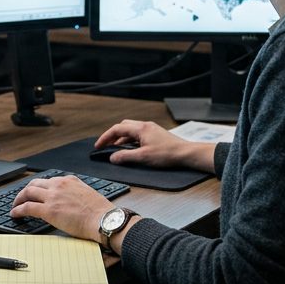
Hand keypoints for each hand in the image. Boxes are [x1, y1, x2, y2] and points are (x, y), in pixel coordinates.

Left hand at [9, 175, 114, 242]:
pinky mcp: (48, 210)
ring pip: (28, 192)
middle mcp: (59, 185)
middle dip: (26, 191)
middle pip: (35, 184)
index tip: (36, 193)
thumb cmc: (99, 212)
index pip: (49, 181)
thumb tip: (68, 201)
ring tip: (15, 205)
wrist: (102, 219)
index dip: (39, 188)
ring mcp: (52, 196)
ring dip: (19, 199)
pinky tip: (15, 214)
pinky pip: (27, 207)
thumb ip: (75, 193)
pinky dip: (18, 210)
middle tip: (22, 198)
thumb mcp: (87, 193)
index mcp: (69, 180)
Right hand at [95, 119, 218, 172]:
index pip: (117, 129)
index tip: (98, 145)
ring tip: (116, 149)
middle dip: (112, 135)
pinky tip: (131, 149)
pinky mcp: (156, 135)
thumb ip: (125, 157)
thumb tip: (112, 157)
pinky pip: (138, 134)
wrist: (186, 154)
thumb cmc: (168, 154)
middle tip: (106, 146)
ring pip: (131, 130)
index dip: (105, 137)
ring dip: (122, 138)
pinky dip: (130, 140)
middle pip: (123, 126)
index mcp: (140, 128)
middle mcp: (145, 126)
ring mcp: (151, 129)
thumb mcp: (143, 157)